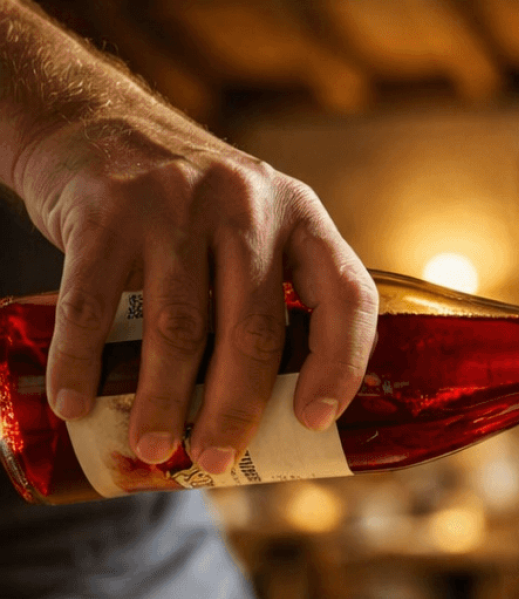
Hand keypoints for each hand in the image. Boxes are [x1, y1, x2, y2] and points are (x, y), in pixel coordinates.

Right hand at [4, 12, 376, 472]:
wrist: (100, 124)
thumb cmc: (194, 212)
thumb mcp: (257, 234)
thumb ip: (275, 303)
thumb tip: (283, 425)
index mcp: (302, 218)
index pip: (346, 297)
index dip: (340, 365)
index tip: (316, 420)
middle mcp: (247, 205)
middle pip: (252, 330)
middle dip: (235, 409)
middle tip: (217, 460)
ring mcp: (174, 203)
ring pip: (178, 327)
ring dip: (164, 400)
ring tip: (154, 447)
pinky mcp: (104, 211)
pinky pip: (93, 304)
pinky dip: (82, 362)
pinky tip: (77, 404)